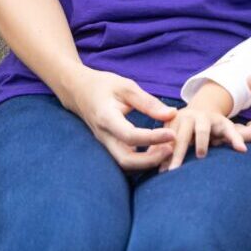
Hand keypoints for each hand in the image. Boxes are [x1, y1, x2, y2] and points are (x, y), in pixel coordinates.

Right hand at [54, 69, 175, 170]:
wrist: (78, 91)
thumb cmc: (103, 86)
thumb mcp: (126, 86)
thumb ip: (148, 102)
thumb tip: (172, 114)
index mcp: (106, 118)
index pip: (130, 135)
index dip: (153, 138)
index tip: (172, 134)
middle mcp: (103, 136)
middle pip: (125, 160)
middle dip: (150, 160)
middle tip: (172, 148)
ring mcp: (104, 144)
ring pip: (125, 165)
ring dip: (147, 163)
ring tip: (167, 150)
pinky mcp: (109, 147)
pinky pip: (125, 161)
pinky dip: (142, 161)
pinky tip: (157, 151)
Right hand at [163, 87, 247, 170]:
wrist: (199, 111)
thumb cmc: (216, 125)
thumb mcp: (227, 127)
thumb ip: (235, 138)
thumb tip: (244, 150)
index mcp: (204, 117)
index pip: (203, 130)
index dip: (202, 142)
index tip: (201, 156)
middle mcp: (187, 116)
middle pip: (182, 136)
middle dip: (178, 153)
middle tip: (174, 171)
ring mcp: (174, 120)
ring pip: (167, 138)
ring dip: (163, 155)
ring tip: (161, 172)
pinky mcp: (165, 124)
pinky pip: (159, 139)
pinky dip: (156, 152)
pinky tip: (154, 166)